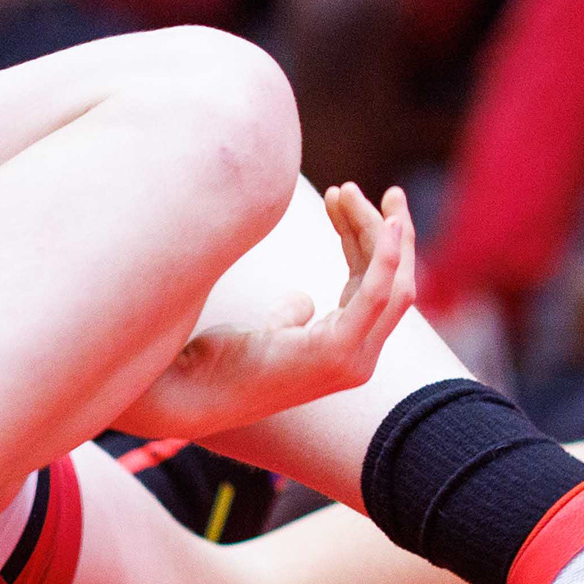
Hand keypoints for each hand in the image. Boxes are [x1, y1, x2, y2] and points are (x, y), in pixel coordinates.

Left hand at [119, 184, 416, 443]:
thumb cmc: (218, 364)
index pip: (376, 290)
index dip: (374, 245)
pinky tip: (384, 223)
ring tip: (346, 191)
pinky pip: (375, 295)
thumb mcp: (265, 334)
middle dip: (394, 234)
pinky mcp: (336, 353)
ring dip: (377, 231)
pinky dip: (384, 256)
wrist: (188, 393)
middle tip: (389, 191)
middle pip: (395, 285)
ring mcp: (351, 360)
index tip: (355, 202)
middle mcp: (358, 359)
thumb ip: (290, 316)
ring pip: (390, 283)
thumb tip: (304, 299)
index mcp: (345, 352)